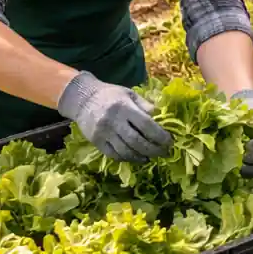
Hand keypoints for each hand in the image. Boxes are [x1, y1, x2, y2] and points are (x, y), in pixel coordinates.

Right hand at [57, 72, 171, 162]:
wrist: (82, 99)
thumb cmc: (110, 95)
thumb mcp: (129, 94)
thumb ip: (145, 105)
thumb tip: (162, 117)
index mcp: (124, 107)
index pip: (146, 125)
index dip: (160, 135)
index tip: (170, 141)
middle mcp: (113, 121)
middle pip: (136, 141)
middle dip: (153, 149)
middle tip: (164, 152)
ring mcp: (103, 133)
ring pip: (125, 151)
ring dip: (141, 156)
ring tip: (152, 156)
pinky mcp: (96, 142)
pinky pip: (114, 155)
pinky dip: (127, 158)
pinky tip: (137, 157)